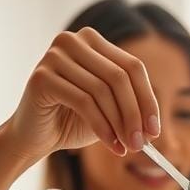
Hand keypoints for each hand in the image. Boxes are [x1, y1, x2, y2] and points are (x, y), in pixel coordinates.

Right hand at [4, 27, 160, 162]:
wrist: (34, 135)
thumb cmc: (72, 120)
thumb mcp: (109, 111)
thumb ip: (130, 108)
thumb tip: (154, 128)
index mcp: (92, 41)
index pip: (132, 67)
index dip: (148, 100)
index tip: (155, 130)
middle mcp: (72, 41)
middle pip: (119, 77)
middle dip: (135, 114)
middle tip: (141, 144)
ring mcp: (54, 56)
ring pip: (102, 91)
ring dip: (119, 124)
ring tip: (126, 147)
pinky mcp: (42, 77)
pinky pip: (84, 102)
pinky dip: (102, 127)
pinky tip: (112, 145)